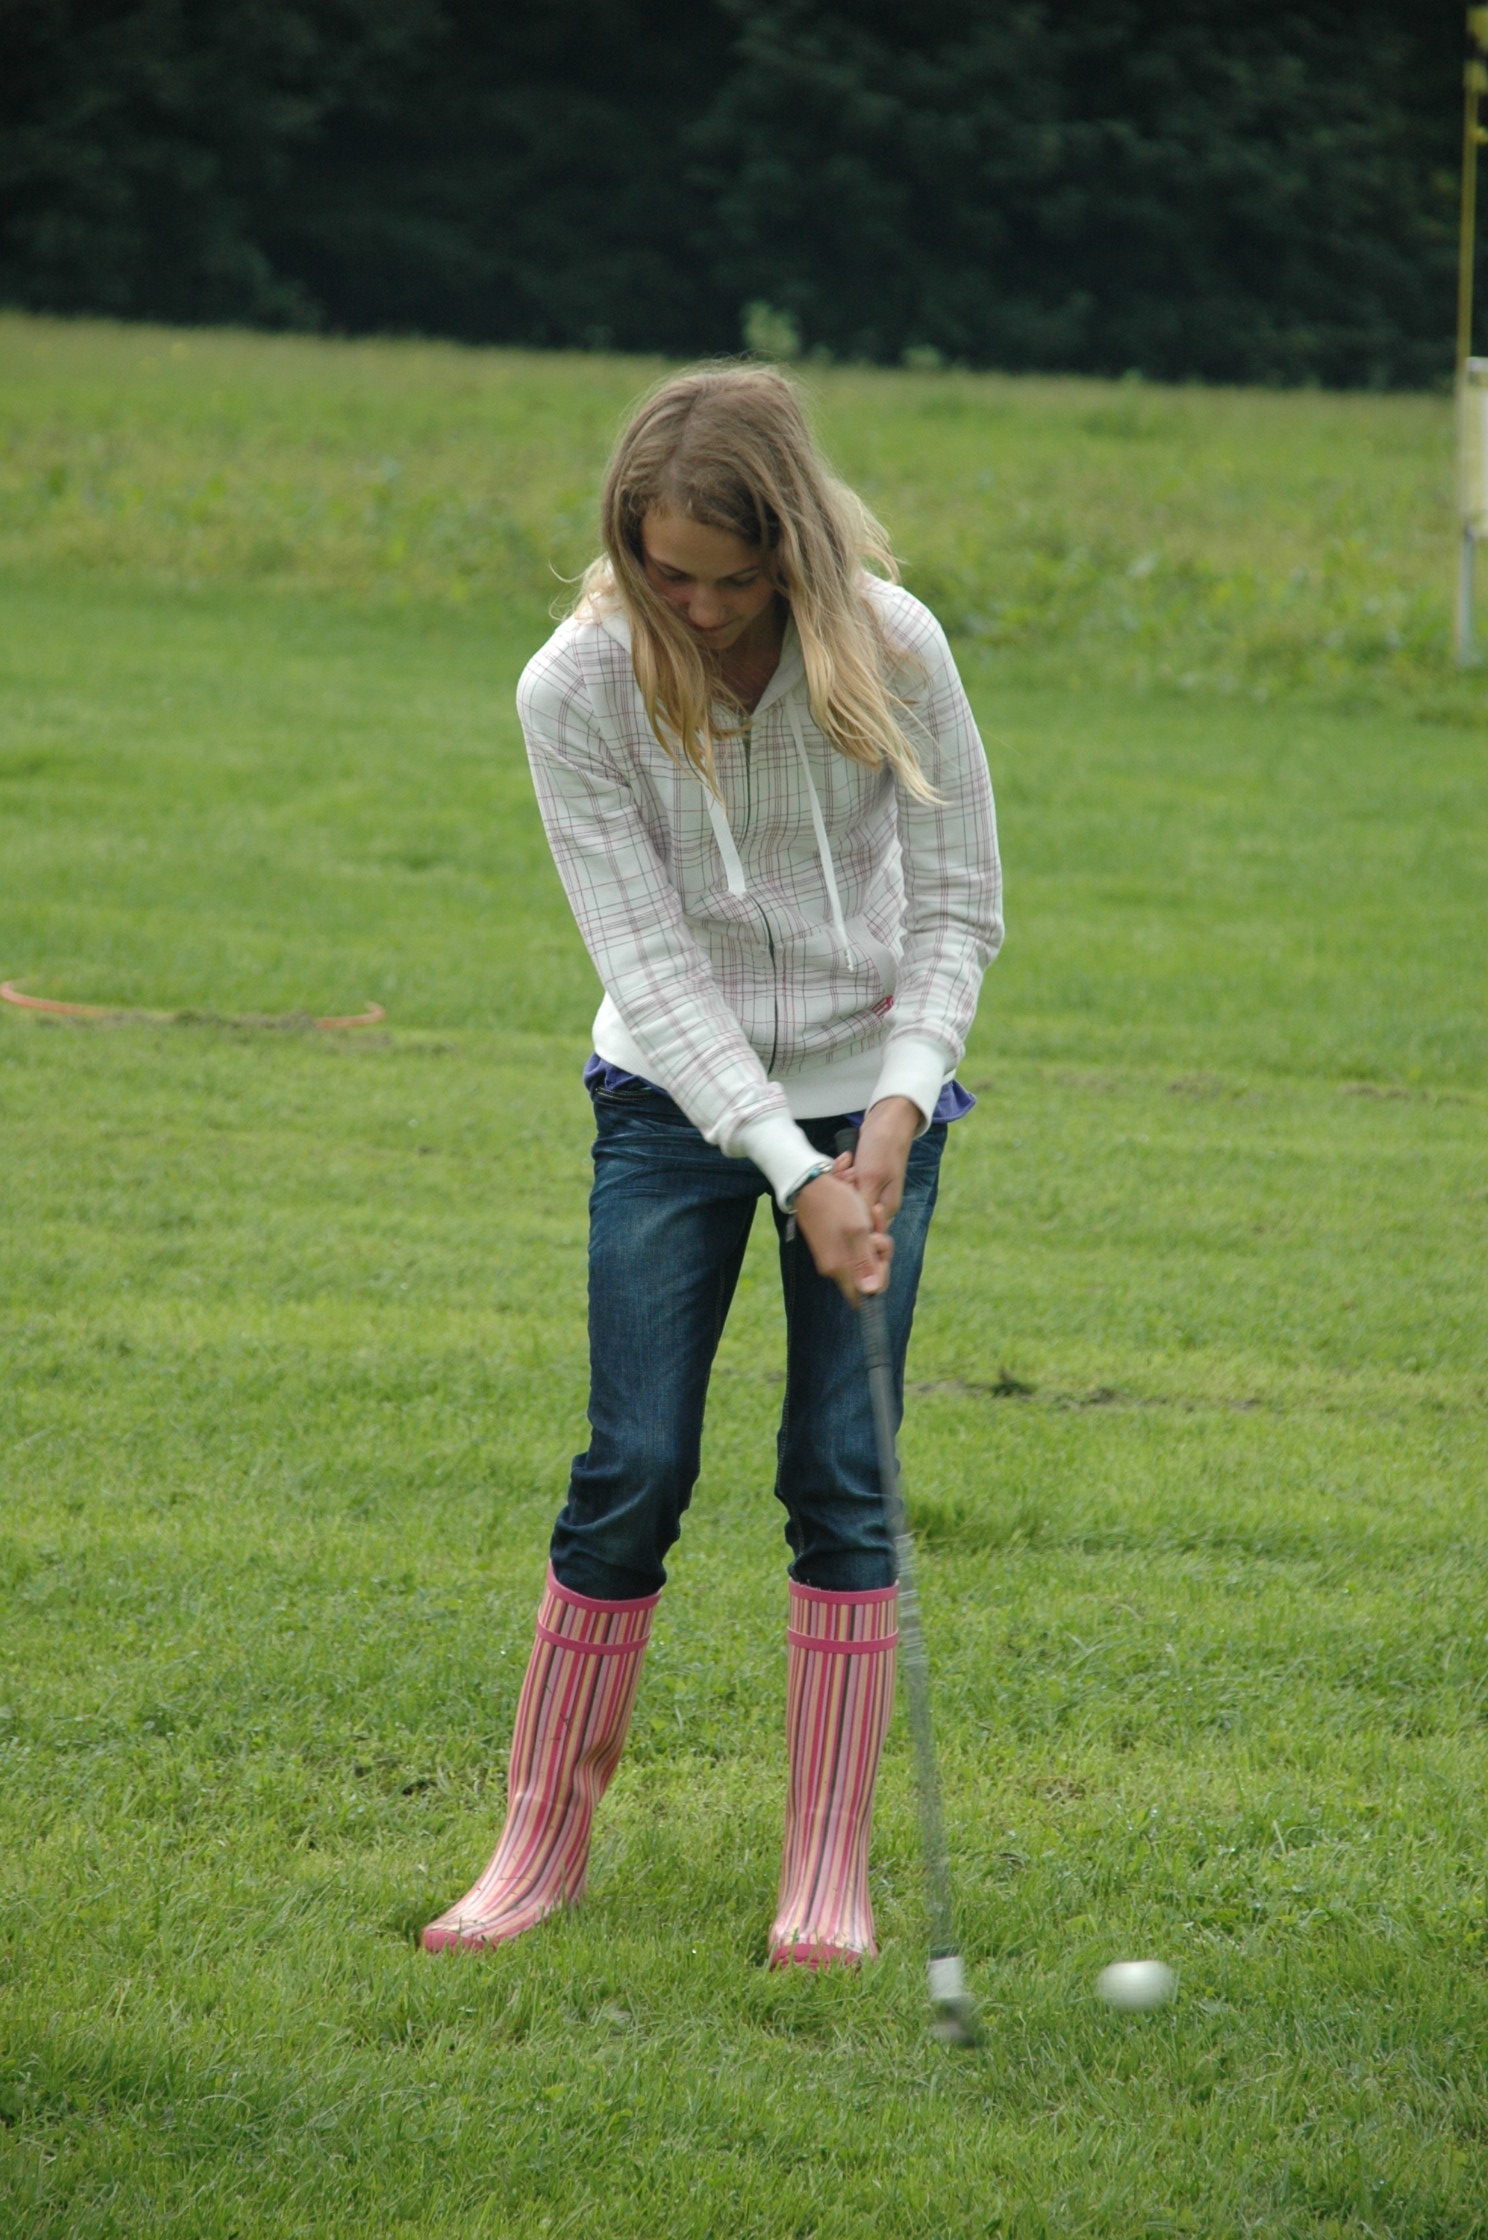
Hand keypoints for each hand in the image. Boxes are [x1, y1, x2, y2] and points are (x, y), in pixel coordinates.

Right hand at [794, 1155, 893, 1301]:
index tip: (880, 1256)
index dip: (879, 1280)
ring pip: (862, 1257)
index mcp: (840, 1268)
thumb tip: (871, 1292)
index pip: (864, 1296)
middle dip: (879, 1253)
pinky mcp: (830, 1245)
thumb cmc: (836, 1204)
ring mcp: (831, 1256)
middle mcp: (834, 1268)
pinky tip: (866, 1214)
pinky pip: (854, 1247)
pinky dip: (863, 1233)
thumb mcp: (858, 1230)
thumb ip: (865, 1263)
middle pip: (866, 1274)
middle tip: (876, 1230)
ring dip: (873, 1238)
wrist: (810, 1184)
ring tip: (872, 1214)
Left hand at [841, 1095, 920, 1227]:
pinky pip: (844, 1182)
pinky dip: (841, 1170)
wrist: (888, 1119)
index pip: (864, 1229)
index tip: (847, 1196)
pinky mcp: (861, 1178)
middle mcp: (878, 1201)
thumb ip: (863, 1206)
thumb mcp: (871, 1178)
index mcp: (886, 1207)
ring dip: (841, 1178)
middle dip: (843, 1193)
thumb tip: (856, 1231)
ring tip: (849, 1162)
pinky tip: (848, 1157)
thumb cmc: (883, 1147)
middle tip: (850, 1173)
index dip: (849, 1216)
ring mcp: (869, 1189)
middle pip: (850, 1212)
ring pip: (844, 1196)